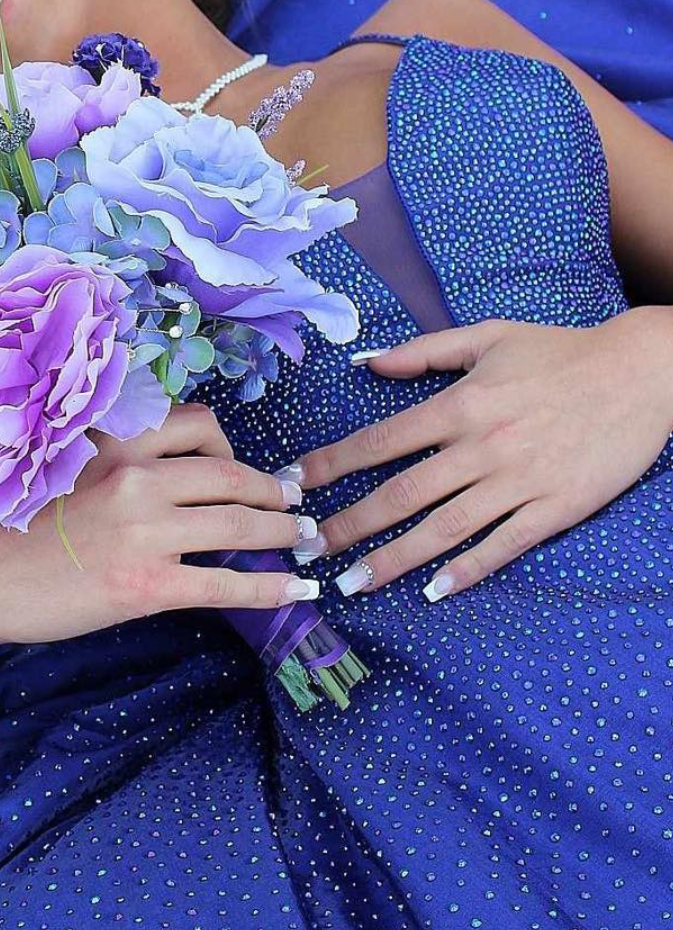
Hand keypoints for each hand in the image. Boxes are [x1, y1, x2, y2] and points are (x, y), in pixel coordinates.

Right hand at [0, 403, 319, 650]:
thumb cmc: (9, 527)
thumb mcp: (65, 469)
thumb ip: (118, 463)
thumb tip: (174, 477)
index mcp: (116, 442)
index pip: (199, 427)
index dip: (236, 452)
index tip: (252, 472)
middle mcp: (136, 476)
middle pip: (233, 474)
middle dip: (275, 493)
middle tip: (297, 507)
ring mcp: (144, 532)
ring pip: (240, 523)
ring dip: (285, 534)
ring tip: (307, 543)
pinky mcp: (146, 585)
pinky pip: (226, 582)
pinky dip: (271, 586)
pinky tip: (296, 590)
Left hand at [294, 311, 672, 601]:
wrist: (643, 372)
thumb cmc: (562, 352)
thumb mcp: (490, 337)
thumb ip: (425, 351)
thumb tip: (366, 363)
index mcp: (461, 404)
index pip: (379, 441)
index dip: (330, 466)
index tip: (292, 487)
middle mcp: (482, 446)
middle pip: (401, 494)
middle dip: (348, 526)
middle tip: (307, 552)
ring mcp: (519, 481)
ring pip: (443, 529)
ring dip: (394, 560)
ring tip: (354, 583)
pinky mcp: (555, 507)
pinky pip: (503, 545)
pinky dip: (468, 570)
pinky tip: (436, 592)